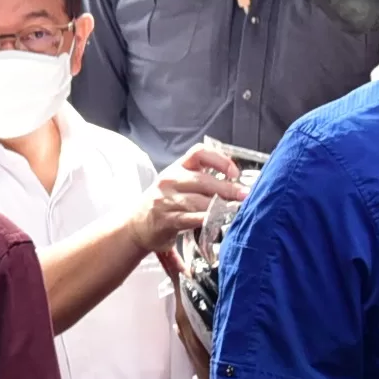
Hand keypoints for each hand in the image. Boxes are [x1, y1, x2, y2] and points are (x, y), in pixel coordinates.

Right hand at [129, 144, 245, 268]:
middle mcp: (169, 180)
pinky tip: (217, 221)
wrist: (135, 226)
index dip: (220, 160)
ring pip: (198, 200)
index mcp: (176, 168)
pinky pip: (190, 218)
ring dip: (220, 206)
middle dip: (227, 188)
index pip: (199, 153)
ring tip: (235, 210)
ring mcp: (165, 200)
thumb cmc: (163, 204)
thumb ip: (202, 179)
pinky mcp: (165, 219)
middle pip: (203, 180)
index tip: (234, 173)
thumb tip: (237, 183)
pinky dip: (207, 219)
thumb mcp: (177, 183)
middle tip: (244, 196)